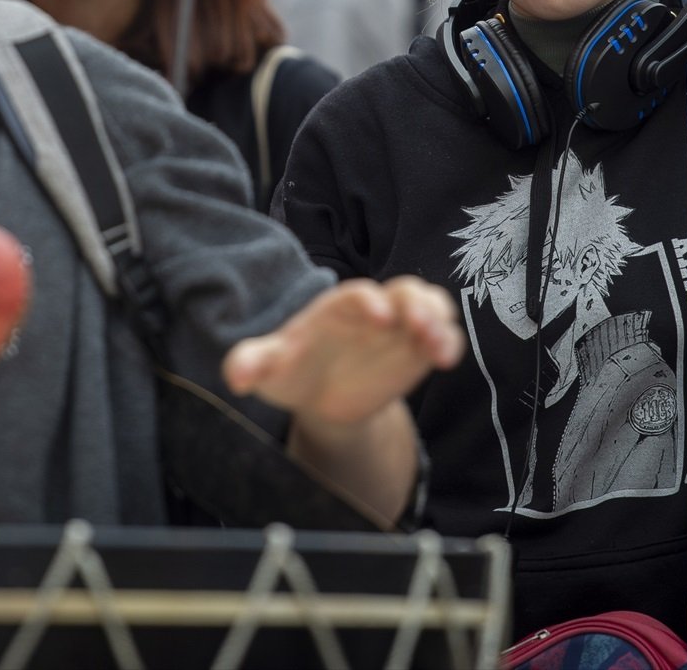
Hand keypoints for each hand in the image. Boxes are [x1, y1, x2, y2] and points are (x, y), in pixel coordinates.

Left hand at [223, 276, 463, 427]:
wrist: (320, 394)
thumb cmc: (293, 370)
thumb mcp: (269, 368)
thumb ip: (252, 363)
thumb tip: (237, 377)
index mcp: (337, 308)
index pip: (356, 294)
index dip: (368, 300)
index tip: (378, 318)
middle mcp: (374, 309)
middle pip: (402, 291)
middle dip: (415, 306)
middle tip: (420, 327)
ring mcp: (399, 326)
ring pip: (429, 305)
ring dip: (437, 320)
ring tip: (438, 348)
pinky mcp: (418, 347)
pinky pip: (443, 335)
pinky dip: (449, 341)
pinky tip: (444, 361)